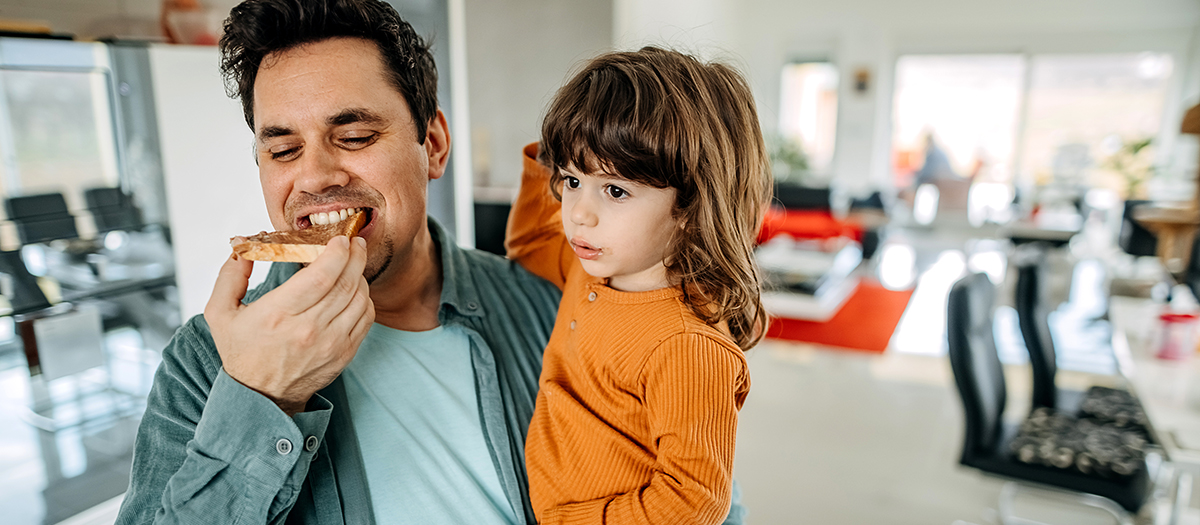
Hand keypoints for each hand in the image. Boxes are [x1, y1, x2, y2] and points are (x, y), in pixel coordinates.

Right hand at [204, 236, 374, 414]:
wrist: (260, 396)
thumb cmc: (242, 351)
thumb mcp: (220, 313)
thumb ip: (230, 276)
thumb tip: (243, 245)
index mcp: (278, 315)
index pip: (320, 277)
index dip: (336, 253)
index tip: (340, 239)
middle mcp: (308, 330)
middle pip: (345, 284)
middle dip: (355, 256)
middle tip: (355, 242)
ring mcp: (330, 344)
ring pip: (359, 299)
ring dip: (360, 275)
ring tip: (353, 263)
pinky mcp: (344, 353)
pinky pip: (365, 318)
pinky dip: (365, 298)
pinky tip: (354, 289)